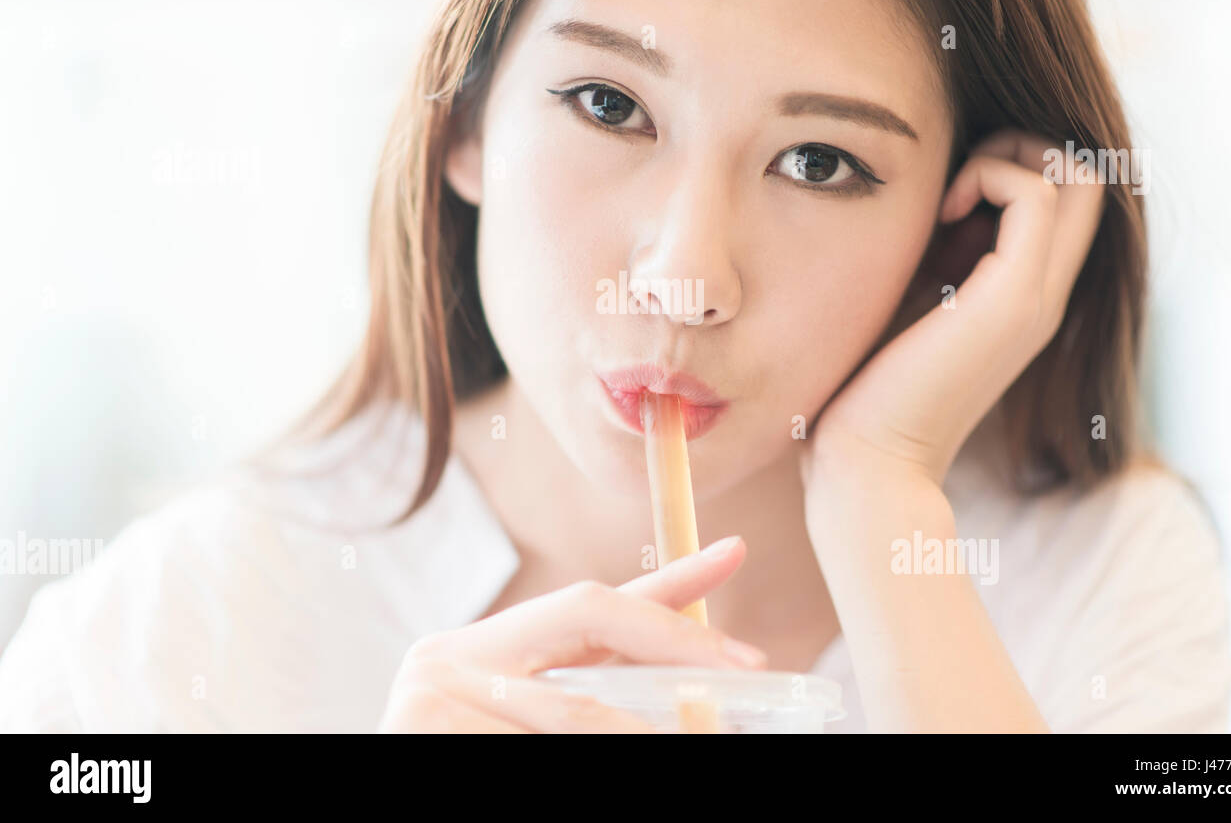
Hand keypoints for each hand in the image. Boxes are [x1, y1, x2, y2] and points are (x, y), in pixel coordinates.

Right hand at [377, 536, 765, 731]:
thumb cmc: (469, 751)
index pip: (590, 604)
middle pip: (587, 622)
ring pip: (577, 713)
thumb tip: (695, 705)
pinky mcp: (424, 735)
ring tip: (702, 732)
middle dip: (675, 645)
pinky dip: (597, 743)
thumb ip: (591, 696)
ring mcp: (432, 702)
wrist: (368, 792)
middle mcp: (450, 661)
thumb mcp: (528, 717)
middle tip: (745, 672)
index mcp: (478, 649)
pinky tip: (631, 738)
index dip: (670, 588)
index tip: (735, 555)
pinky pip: (536, 744)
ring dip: (643, 731)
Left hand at [804, 128, 1105, 488]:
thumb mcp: (902, 302)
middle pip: (1084, 174)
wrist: (865, 465)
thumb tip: (924, 198)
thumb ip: (929, 257)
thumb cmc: (861, 390)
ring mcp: (1036, 297)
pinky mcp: (1014, 299)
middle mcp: (1044, 294)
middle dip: (1019, 144)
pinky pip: (1037, 191)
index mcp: (1019, 296)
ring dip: (1007, 154)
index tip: (942, 195)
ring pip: (1075, 171)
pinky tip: (941, 211)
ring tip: (947, 197)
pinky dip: (990, 174)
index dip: (1010, 163)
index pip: (1063, 197)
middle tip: (952, 182)